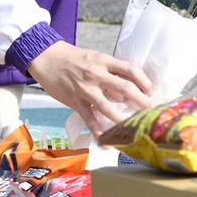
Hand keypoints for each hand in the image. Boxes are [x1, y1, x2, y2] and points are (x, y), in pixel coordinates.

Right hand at [27, 41, 152, 134]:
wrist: (46, 57)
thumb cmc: (72, 58)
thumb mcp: (94, 58)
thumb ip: (108, 71)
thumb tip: (126, 88)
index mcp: (103, 61)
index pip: (130, 69)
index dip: (144, 80)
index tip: (150, 90)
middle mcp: (96, 74)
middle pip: (126, 87)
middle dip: (141, 100)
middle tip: (150, 110)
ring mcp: (85, 89)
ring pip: (108, 106)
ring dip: (123, 118)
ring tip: (133, 126)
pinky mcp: (75, 101)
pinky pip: (88, 118)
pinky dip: (97, 131)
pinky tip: (106, 140)